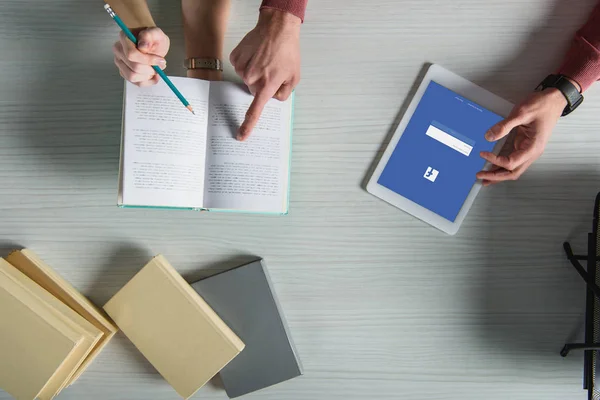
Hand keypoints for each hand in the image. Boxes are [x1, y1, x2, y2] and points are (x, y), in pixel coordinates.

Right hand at [112, 27, 169, 86]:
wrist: (151, 43)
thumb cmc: (153, 38)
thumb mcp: (156, 33)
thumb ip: (150, 35)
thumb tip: (143, 46)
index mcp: (124, 38)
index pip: (131, 54)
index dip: (148, 60)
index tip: (161, 60)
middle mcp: (119, 51)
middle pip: (134, 68)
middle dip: (150, 69)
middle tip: (160, 65)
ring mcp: (120, 63)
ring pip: (133, 77)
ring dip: (148, 76)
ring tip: (156, 69)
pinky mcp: (124, 72)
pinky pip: (136, 83)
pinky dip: (148, 82)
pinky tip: (154, 75)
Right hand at [230, 9, 300, 140]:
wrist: (277, 28)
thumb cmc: (287, 52)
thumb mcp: (294, 77)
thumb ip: (284, 93)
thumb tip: (273, 98)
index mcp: (267, 85)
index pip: (255, 111)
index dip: (248, 125)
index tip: (241, 135)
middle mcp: (252, 78)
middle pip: (254, 91)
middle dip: (263, 84)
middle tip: (272, 70)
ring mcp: (242, 68)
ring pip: (247, 79)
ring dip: (256, 72)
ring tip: (265, 59)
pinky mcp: (235, 58)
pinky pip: (240, 67)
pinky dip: (248, 63)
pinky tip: (256, 54)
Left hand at [476, 88, 567, 184]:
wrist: (554, 99)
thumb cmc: (543, 105)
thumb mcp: (522, 113)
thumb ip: (505, 126)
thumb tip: (489, 136)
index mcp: (533, 147)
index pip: (511, 162)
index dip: (495, 160)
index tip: (483, 154)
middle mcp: (531, 152)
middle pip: (513, 172)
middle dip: (496, 177)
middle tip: (480, 176)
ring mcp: (528, 150)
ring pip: (513, 169)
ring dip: (498, 174)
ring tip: (484, 177)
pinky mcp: (524, 145)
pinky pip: (512, 160)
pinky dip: (502, 165)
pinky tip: (492, 167)